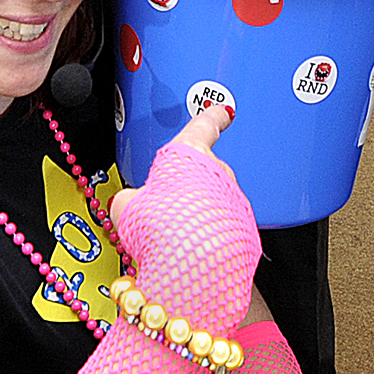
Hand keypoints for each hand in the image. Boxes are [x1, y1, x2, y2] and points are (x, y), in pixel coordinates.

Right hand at [108, 103, 257, 335]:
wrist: (195, 264)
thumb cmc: (163, 226)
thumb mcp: (127, 206)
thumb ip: (131, 200)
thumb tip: (130, 205)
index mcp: (189, 153)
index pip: (202, 126)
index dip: (211, 116)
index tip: (222, 110)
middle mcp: (217, 172)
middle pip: (202, 175)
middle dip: (187, 191)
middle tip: (165, 212)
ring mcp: (234, 200)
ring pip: (214, 204)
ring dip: (199, 217)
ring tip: (177, 240)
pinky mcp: (246, 229)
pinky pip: (225, 229)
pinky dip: (212, 238)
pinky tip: (195, 253)